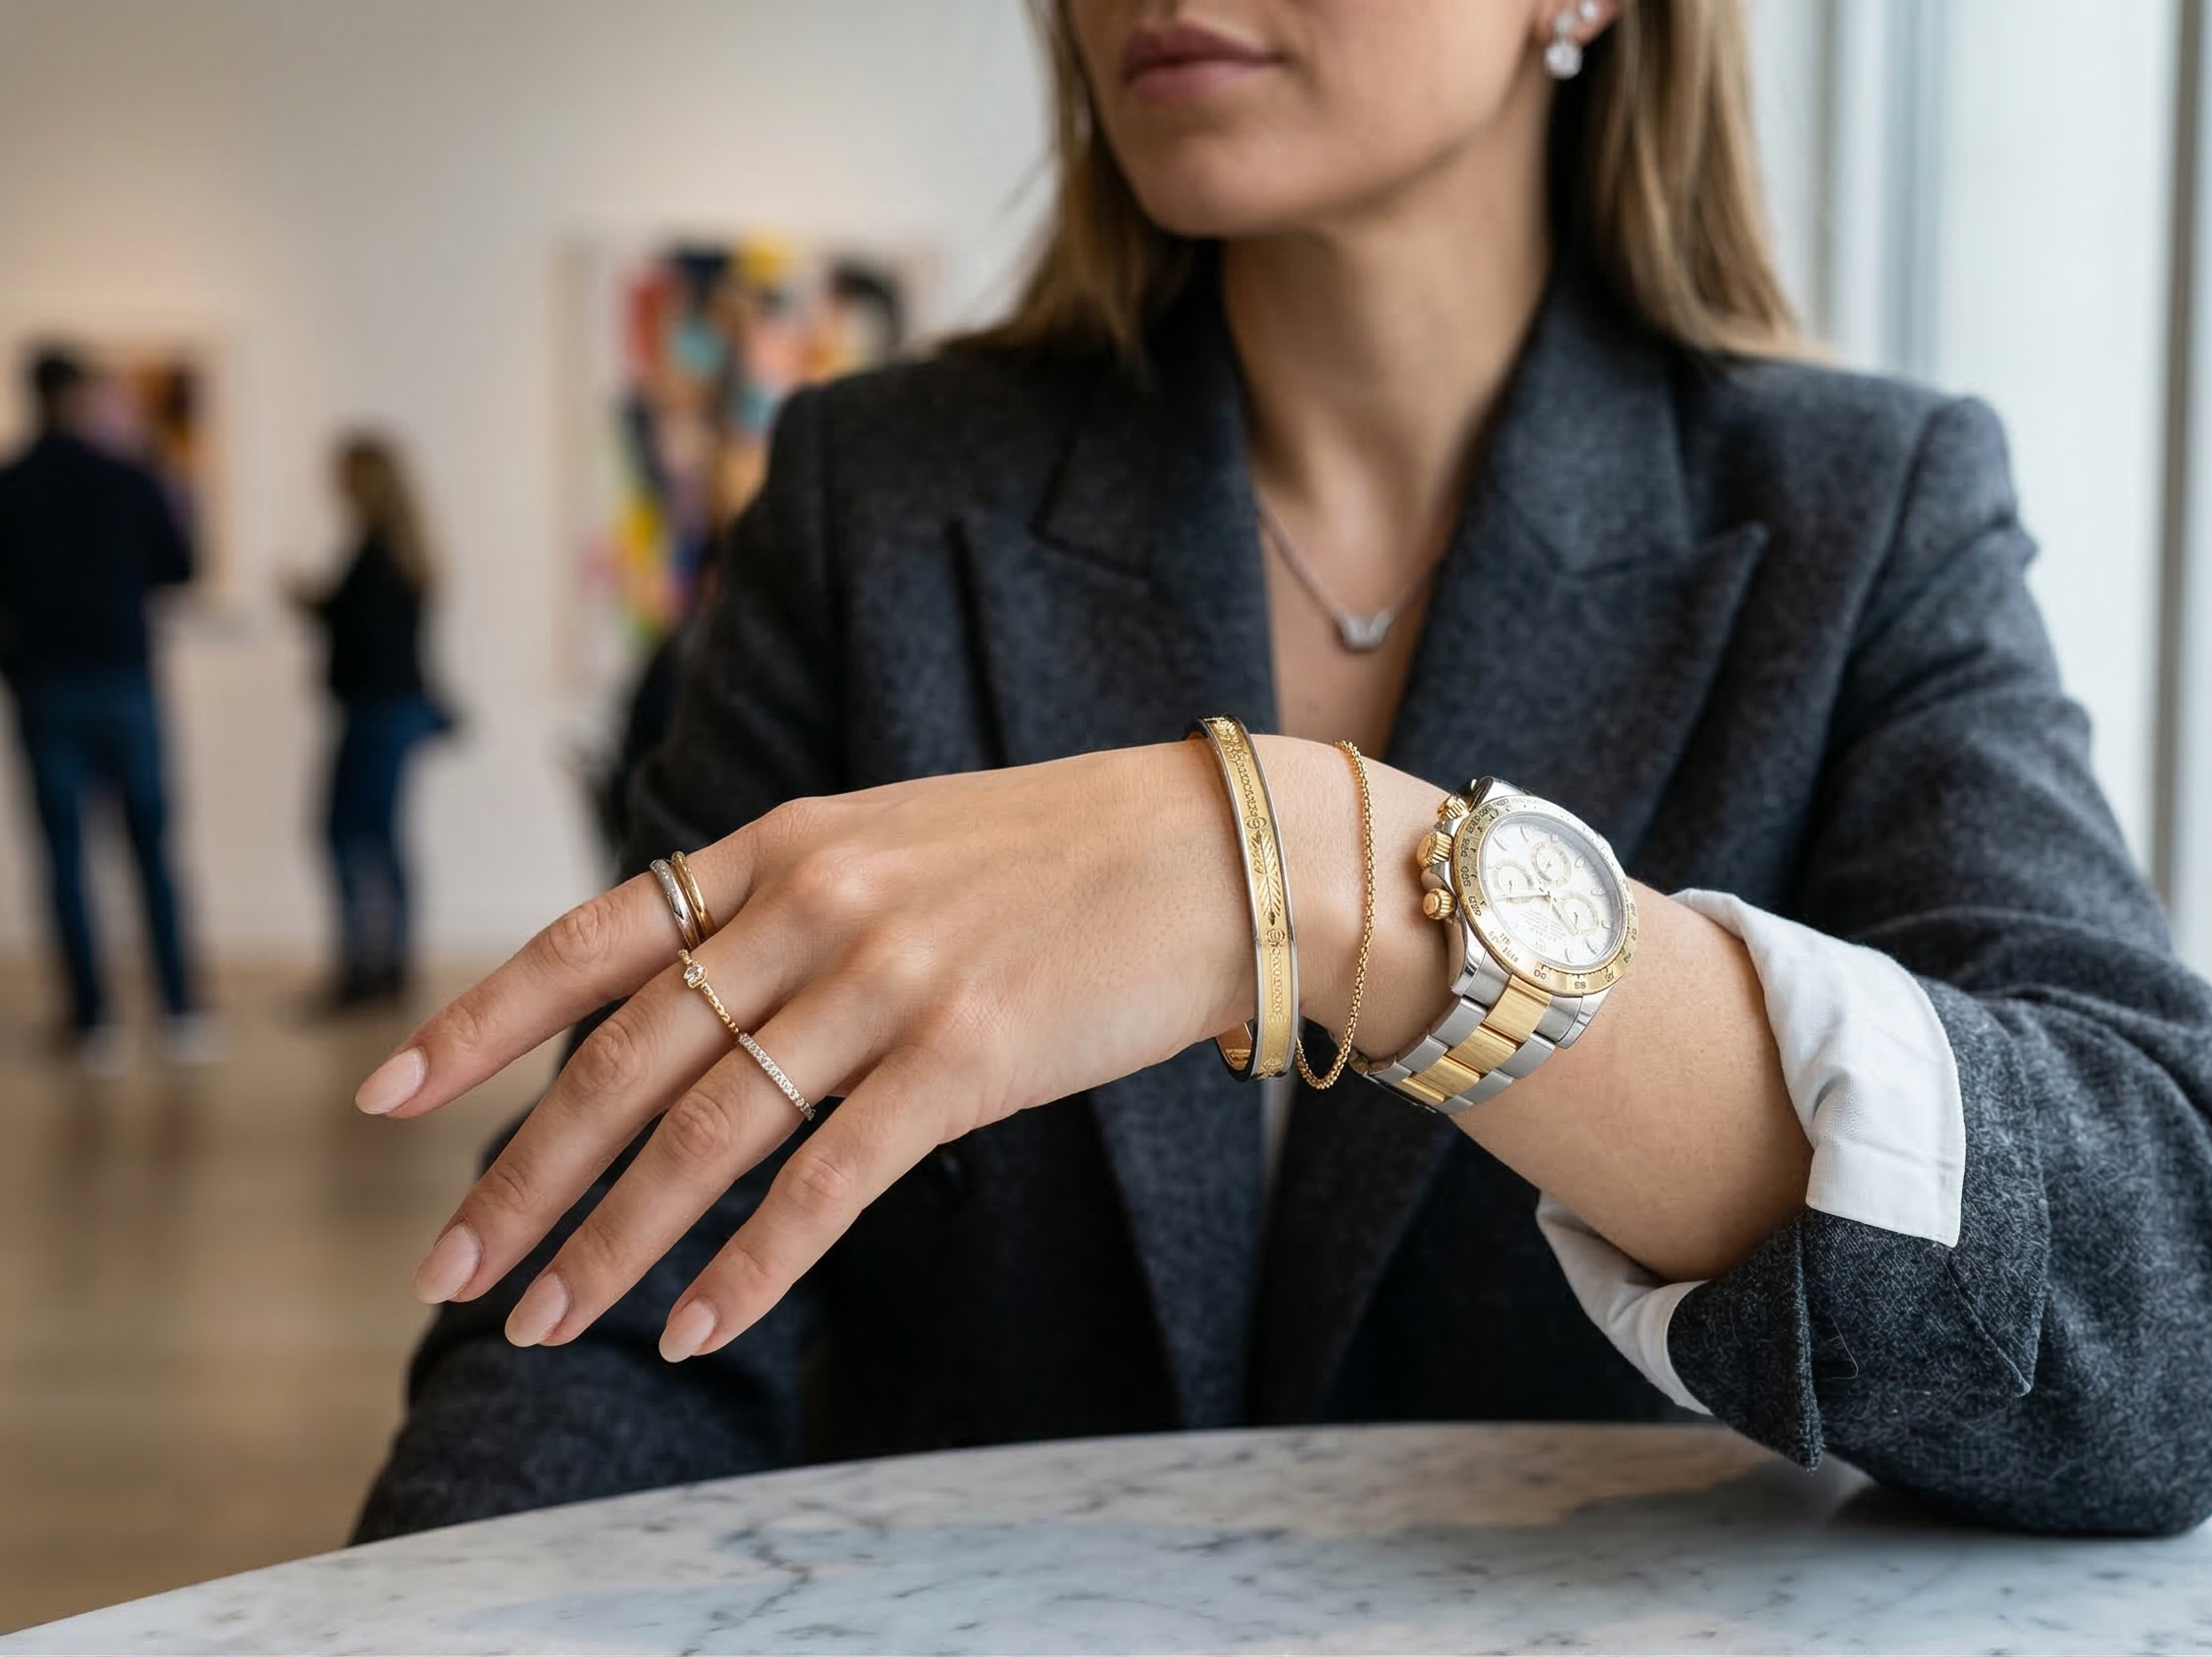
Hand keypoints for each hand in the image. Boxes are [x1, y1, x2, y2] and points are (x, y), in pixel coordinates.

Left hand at [359, 742, 1276, 1361]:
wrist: (1213, 858)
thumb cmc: (1058, 862)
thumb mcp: (894, 848)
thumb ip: (787, 912)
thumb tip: (687, 1013)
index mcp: (784, 847)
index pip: (592, 938)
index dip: (479, 1019)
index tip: (385, 1093)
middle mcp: (814, 906)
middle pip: (625, 1058)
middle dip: (522, 1173)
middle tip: (447, 1265)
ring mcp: (886, 980)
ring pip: (706, 1132)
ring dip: (612, 1240)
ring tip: (543, 1320)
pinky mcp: (963, 1059)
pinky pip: (825, 1182)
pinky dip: (750, 1266)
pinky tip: (698, 1327)